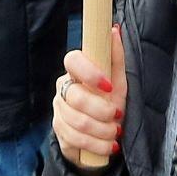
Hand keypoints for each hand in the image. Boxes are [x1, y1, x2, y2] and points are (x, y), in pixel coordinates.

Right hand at [53, 27, 127, 171]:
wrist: (102, 135)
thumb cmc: (110, 102)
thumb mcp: (118, 82)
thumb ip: (115, 57)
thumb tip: (114, 29)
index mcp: (76, 70)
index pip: (72, 61)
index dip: (89, 73)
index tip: (108, 86)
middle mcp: (63, 87)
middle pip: (75, 97)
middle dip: (101, 111)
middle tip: (117, 116)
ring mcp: (58, 109)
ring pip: (76, 121)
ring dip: (101, 130)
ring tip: (115, 133)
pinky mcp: (58, 130)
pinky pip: (74, 138)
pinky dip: (96, 144)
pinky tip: (108, 146)